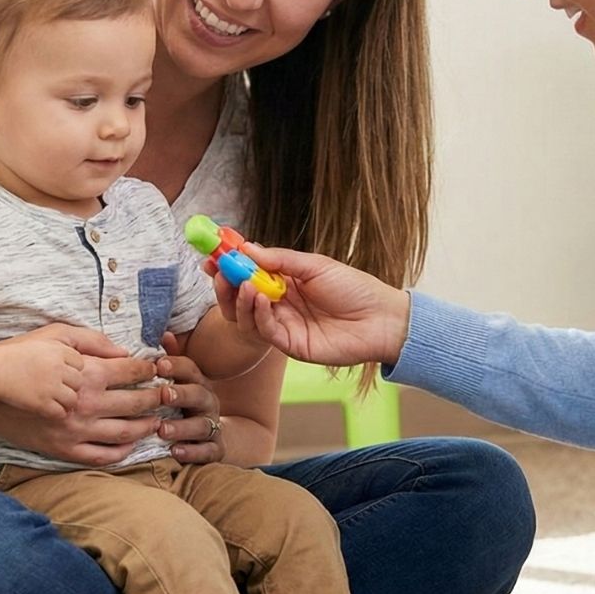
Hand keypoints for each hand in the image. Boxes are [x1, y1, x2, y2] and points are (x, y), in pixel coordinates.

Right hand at [0, 323, 164, 465]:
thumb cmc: (23, 355)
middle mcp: (87, 404)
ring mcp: (76, 430)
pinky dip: (122, 453)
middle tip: (167, 395)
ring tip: (156, 421)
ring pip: (125, 433)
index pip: (132, 373)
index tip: (158, 370)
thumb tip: (124, 352)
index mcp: (88, 374)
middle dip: (156, 398)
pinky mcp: (64, 449)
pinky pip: (102, 456)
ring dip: (146, 427)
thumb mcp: (58, 335)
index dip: (150, 371)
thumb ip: (94, 341)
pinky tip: (131, 444)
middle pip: (136, 403)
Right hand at [0, 332, 85, 417]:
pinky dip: (53, 411)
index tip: (55, 368)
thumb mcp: (54, 335)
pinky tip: (41, 405)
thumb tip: (120, 352)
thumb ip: (90, 340)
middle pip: (80, 384)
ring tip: (45, 393)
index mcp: (61, 350)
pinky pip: (61, 412)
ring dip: (62, 400)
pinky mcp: (41, 404)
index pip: (82, 365)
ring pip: (73, 400)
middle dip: (69, 386)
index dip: (70, 369)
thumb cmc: (21, 352)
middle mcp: (58, 368)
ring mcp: (50, 387)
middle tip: (50, 383)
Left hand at [151, 332, 225, 464]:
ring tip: (162, 429)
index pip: (191, 370)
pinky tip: (175, 452)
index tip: (159, 364)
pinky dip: (192, 452)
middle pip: (198, 395)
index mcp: (198, 384)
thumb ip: (173, 360)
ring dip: (181, 427)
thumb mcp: (183, 382)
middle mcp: (208, 403)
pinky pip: (207, 452)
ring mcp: (212, 426)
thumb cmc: (189, 405)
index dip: (177, 366)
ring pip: (201, 425)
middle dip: (181, 394)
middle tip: (163, 394)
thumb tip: (164, 333)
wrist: (218, 436)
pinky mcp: (214, 449)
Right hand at [204, 243, 410, 367]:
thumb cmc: (354, 288)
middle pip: (241, 297)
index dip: (230, 265)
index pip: (248, 273)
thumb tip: (246, 248)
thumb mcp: (315, 265)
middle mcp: (280, 304)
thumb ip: (280, 259)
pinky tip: (260, 298)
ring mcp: (284, 325)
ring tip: (242, 283)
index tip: (213, 254)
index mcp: (285, 282)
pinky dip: (258, 314)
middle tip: (217, 270)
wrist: (380, 318)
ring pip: (248, 316)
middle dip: (226, 284)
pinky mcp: (290, 345)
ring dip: (240, 298)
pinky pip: (265, 331)